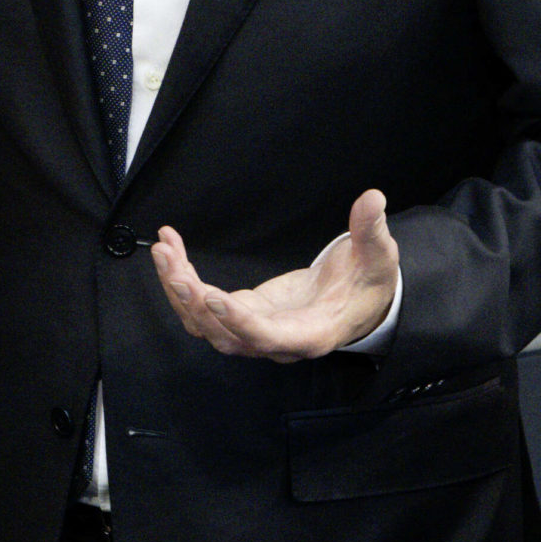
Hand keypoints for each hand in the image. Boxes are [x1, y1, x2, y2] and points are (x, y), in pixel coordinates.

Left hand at [151, 190, 399, 360]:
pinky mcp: (242, 314)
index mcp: (310, 334)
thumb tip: (372, 199)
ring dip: (179, 290)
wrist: (358, 303)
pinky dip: (183, 280)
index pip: (267, 337)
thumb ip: (371, 232)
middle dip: (193, 301)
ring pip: (206, 324)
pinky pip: (204, 306)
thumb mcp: (378, 258)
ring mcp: (254, 331)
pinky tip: (171, 248)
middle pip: (224, 335)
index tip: (212, 295)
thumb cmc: (369, 285)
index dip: (238, 321)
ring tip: (163, 251)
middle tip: (171, 263)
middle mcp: (276, 342)